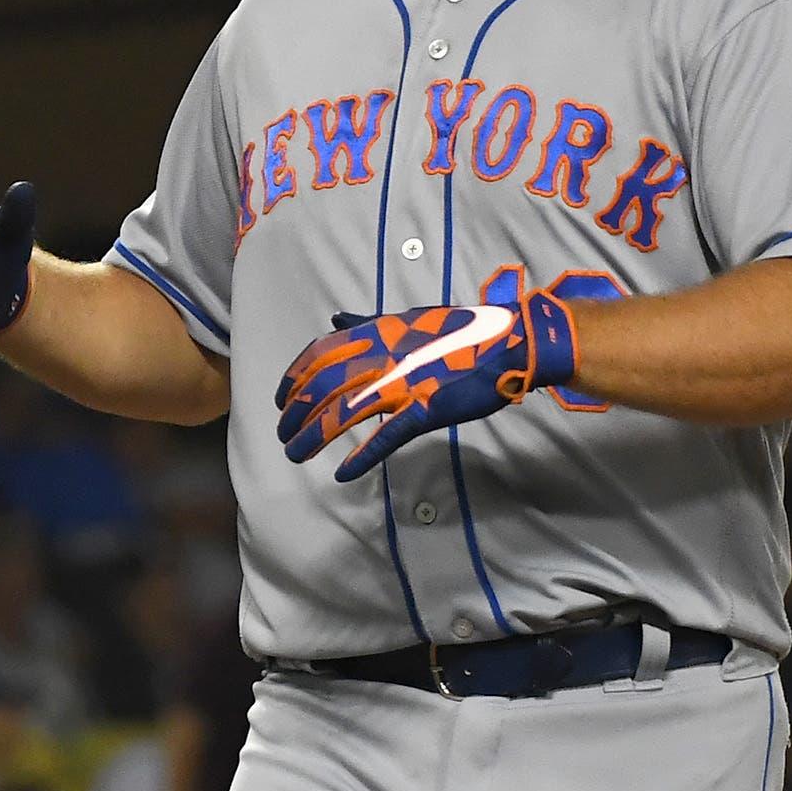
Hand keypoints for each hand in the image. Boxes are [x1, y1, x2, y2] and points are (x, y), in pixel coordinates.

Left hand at [274, 293, 577, 480]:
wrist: (509, 342)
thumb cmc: (459, 331)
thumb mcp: (406, 319)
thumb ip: (367, 323)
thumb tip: (335, 318)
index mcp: (376, 334)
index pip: (318, 356)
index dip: (293, 379)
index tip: (281, 400)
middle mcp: (382, 357)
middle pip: (322, 387)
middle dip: (296, 412)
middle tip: (282, 433)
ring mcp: (403, 384)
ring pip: (344, 413)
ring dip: (314, 435)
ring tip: (295, 454)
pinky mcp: (426, 410)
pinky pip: (387, 437)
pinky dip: (363, 456)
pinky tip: (343, 473)